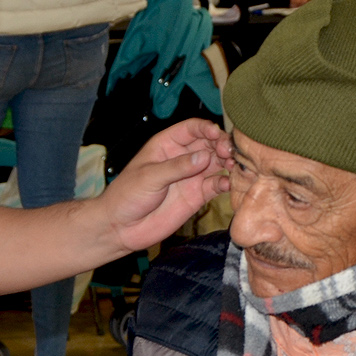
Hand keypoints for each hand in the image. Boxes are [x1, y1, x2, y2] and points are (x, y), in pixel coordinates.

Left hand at [98, 119, 232, 250]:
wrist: (121, 227)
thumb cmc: (127, 195)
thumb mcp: (149, 177)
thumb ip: (176, 167)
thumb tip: (204, 156)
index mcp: (167, 144)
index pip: (191, 128)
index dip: (206, 128)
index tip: (216, 134)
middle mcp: (183, 157)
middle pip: (210, 143)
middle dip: (222, 145)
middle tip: (228, 153)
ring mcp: (192, 176)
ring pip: (217, 163)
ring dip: (228, 162)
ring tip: (234, 167)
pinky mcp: (197, 196)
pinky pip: (216, 185)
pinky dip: (226, 183)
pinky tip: (228, 185)